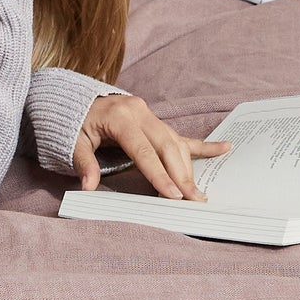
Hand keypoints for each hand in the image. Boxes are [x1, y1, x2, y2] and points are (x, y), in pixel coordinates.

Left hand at [73, 94, 222, 201]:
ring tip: (198, 192)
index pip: (143, 151)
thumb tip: (87, 187)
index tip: (172, 195)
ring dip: (188, 168)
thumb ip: (83, 163)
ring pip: (175, 143)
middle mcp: (140, 113)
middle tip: (193, 199)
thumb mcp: (73, 141)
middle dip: (181, 175)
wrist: (77, 100)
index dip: (159, 174)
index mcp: (120, 117)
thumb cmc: (75, 123)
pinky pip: (180, 135)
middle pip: (166, 147)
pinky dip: (203, 145)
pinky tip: (225, 147)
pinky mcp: (155, 121)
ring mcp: (150, 115)